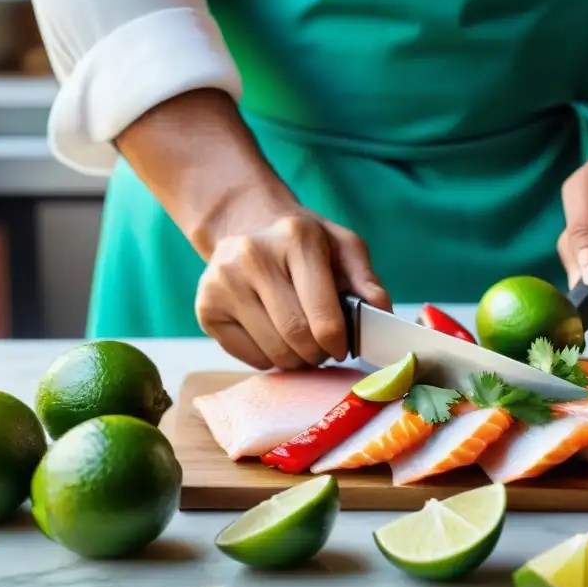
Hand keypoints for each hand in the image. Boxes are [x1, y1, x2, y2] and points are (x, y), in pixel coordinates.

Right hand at [195, 209, 391, 369]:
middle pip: (296, 337)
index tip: (343, 347)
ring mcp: (223, 282)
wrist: (249, 226)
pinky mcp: (206, 307)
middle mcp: (252, 256)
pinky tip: (274, 337)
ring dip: (296, 360)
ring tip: (302, 345)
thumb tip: (382, 312)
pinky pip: (248, 357)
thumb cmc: (305, 244)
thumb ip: (366, 280)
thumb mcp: (343, 247)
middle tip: (324, 349)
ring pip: (273, 352)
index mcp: (295, 238)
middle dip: (318, 354)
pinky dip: (269, 359)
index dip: (339, 343)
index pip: (323, 317)